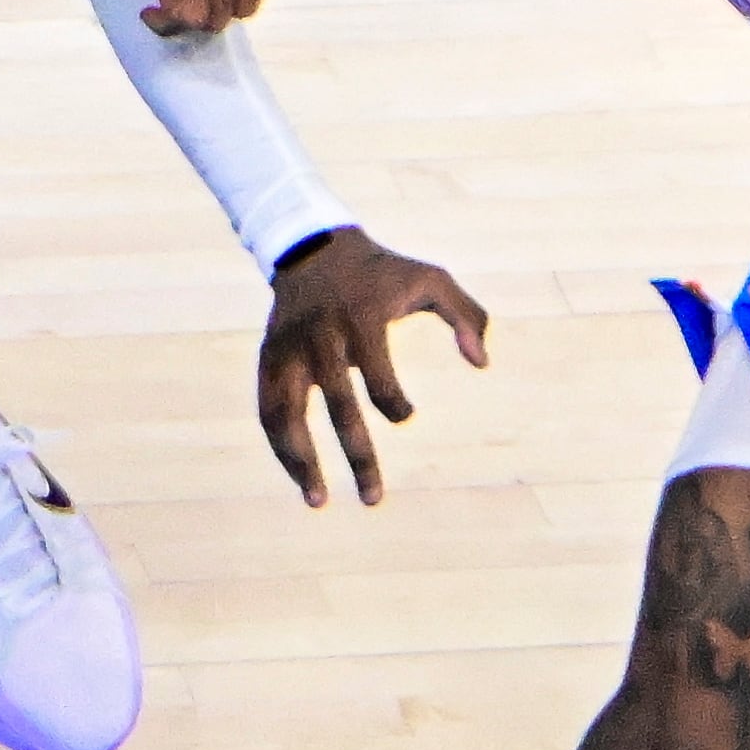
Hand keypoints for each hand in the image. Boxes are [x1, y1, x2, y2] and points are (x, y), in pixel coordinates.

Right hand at [258, 228, 489, 507]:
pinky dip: (279, 444)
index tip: (405, 414)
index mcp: (362, 320)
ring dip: (302, 461)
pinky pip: (268, 409)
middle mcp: (322, 338)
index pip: (379, 379)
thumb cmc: (382, 272)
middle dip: (358, 456)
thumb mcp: (431, 279)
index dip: (395, 405)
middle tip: (374, 499)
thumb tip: (482, 363)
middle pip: (339, 407)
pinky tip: (298, 474)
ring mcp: (291, 350)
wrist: (313, 248)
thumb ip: (466, 316)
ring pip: (289, 414)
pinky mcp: (269, 357)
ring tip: (319, 502)